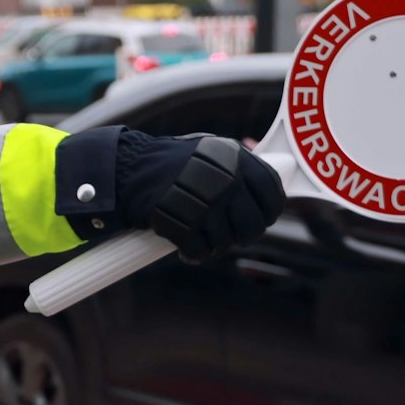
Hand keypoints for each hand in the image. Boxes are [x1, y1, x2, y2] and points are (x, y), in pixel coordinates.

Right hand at [120, 133, 284, 262]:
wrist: (130, 170)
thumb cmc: (172, 162)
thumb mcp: (212, 151)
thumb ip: (240, 167)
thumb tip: (270, 190)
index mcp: (237, 160)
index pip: (273, 195)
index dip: (268, 213)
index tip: (260, 219)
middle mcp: (227, 181)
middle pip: (253, 226)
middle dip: (241, 235)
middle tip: (227, 234)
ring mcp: (207, 204)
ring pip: (225, 243)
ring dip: (213, 246)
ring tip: (200, 236)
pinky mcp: (186, 225)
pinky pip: (200, 251)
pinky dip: (192, 254)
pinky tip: (185, 247)